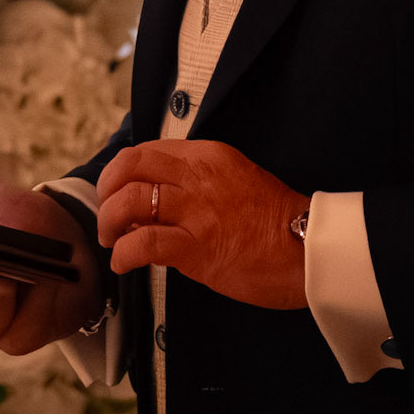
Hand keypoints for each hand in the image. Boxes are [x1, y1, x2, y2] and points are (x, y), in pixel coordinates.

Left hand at [96, 140, 308, 309]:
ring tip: (114, 241)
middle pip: (129, 167)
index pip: (146, 150)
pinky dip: (124, 253)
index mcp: (208, 156)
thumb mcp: (235, 181)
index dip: (120, 172)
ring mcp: (197, 209)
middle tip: (109, 217)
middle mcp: (198, 175)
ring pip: (129, 201)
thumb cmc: (275, 222)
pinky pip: (143, 242)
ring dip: (110, 223)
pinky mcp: (197, 246)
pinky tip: (124, 262)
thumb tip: (157, 199)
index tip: (117, 193)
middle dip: (106, 192)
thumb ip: (197, 183)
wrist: (307, 250)